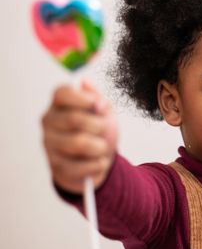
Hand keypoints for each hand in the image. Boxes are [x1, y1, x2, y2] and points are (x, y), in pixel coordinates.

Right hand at [42, 79, 117, 193]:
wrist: (99, 161)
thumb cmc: (99, 132)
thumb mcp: (104, 112)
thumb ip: (97, 98)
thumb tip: (85, 83)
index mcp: (60, 104)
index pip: (62, 93)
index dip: (84, 98)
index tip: (100, 106)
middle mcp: (49, 121)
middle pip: (74, 119)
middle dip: (99, 126)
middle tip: (104, 130)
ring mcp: (49, 144)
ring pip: (78, 143)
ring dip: (100, 146)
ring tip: (102, 147)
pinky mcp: (55, 166)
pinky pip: (81, 165)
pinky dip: (98, 164)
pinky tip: (98, 161)